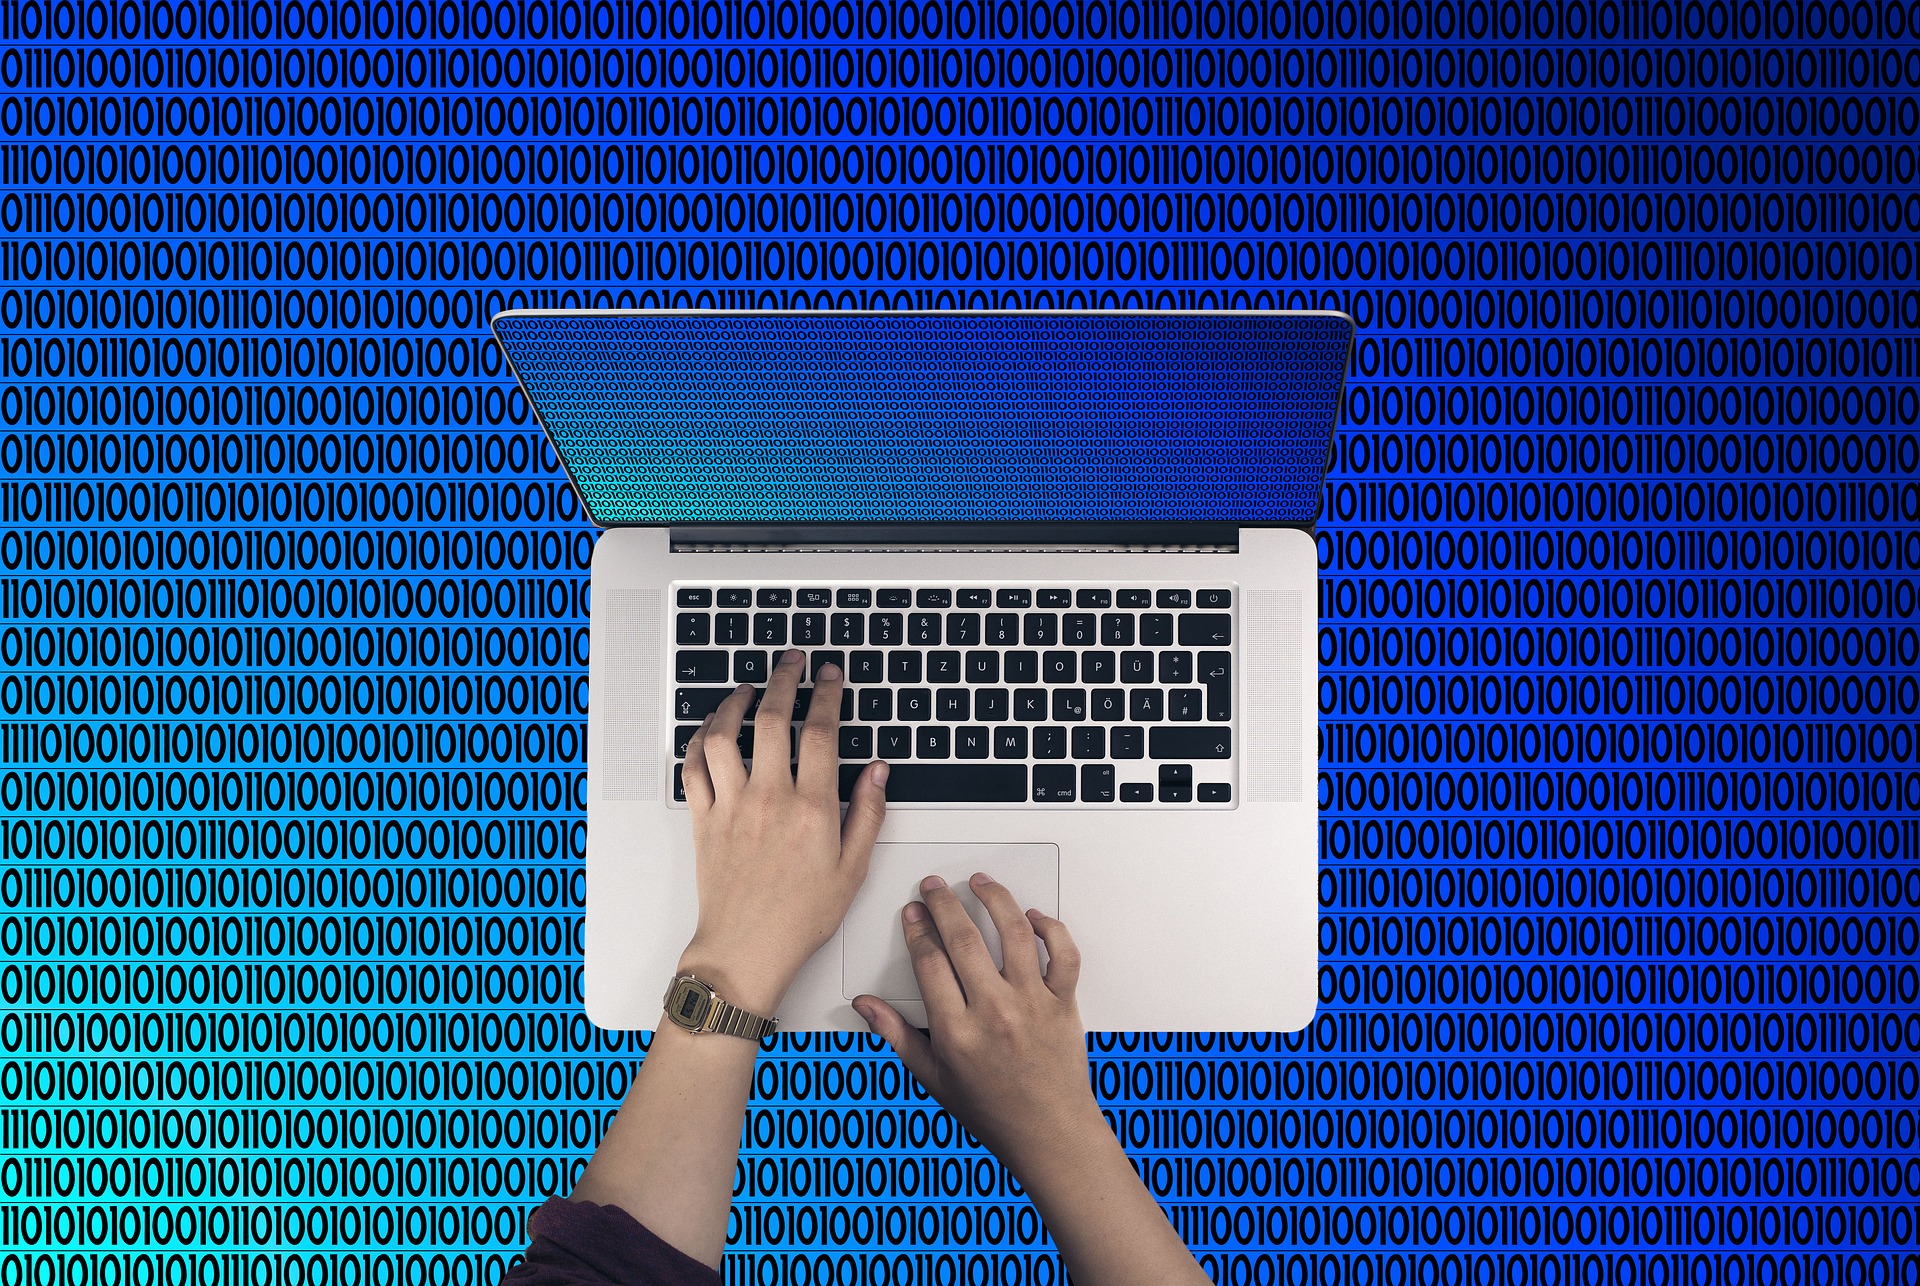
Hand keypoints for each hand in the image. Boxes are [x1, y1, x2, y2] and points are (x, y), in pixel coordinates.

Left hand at [678, 648, 888, 1013]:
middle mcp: (769, 799)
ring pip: (724, 735)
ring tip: (748, 688)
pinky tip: (711, 730)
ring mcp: (731, 806)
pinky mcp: (703, 819)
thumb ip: (868, 813)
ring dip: (734, 703)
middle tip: (792, 662)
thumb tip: (878, 771)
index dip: (827, 694)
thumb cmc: (800, 917)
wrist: (747, 949)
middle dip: (784, 679)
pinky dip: (699, 740)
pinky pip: (693, 767)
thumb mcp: (852, 869)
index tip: (829, 675)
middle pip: (773, 719)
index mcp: (812, 809)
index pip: (821, 733)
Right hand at [851, 873, 1103, 1181]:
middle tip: (934, 887)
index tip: (912, 913)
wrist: (1049, 1135)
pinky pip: (1063, 954)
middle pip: (964, 939)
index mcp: (957, 1031)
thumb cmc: (993, 1110)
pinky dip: (1051, 929)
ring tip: (980, 883)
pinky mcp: (1063, 1003)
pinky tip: (1033, 916)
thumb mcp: (933, 1078)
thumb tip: (864, 1006)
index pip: (929, 962)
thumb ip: (896, 1036)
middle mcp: (994, 1012)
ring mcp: (1031, 1004)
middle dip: (943, 904)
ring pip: (1013, 934)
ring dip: (994, 899)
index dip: (916, 929)